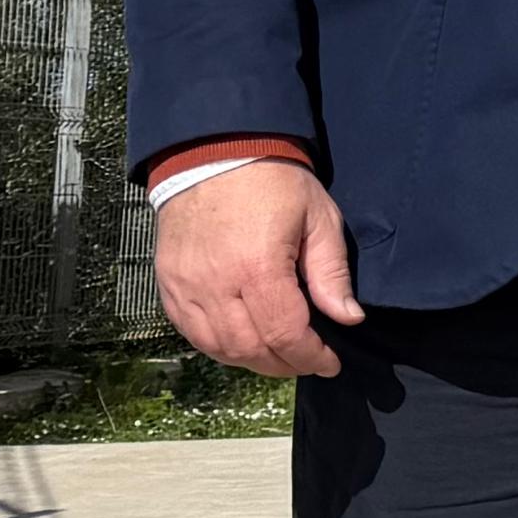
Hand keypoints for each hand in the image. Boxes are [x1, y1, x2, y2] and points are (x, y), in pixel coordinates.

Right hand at [157, 159, 361, 378]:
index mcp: (257, 268)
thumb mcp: (318, 219)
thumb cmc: (273, 182)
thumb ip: (331, 273)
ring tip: (280, 357)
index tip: (330, 362)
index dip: (310, 357)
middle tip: (308, 361)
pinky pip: (191, 332)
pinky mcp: (169, 285)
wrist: (213, 153)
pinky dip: (219, 347)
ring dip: (252, 361)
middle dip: (284, 364)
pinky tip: (243, 343)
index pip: (284, 335)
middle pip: (250, 349)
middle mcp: (215, 285)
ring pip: (218, 347)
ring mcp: (186, 287)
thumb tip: (349, 318)